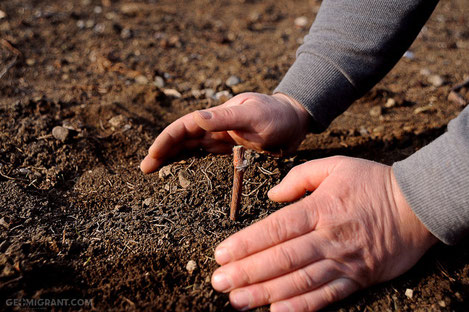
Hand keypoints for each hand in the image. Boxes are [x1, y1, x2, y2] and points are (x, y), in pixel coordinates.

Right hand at [140, 92, 310, 172]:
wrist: (295, 123)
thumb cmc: (278, 116)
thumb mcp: (255, 115)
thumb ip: (228, 117)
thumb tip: (197, 118)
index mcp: (216, 117)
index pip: (183, 128)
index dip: (165, 141)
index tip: (152, 156)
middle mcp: (214, 127)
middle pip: (181, 139)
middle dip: (162, 152)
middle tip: (144, 169)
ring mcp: (220, 139)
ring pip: (189, 149)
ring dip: (172, 159)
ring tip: (154, 172)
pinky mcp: (229, 150)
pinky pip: (204, 157)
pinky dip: (190, 164)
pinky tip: (180, 173)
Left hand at [211, 156, 437, 310]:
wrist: (417, 205)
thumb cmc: (372, 182)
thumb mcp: (335, 166)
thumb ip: (299, 177)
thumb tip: (272, 195)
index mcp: (320, 208)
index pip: (276, 229)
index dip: (246, 244)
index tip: (221, 254)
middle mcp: (328, 237)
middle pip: (282, 258)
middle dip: (247, 272)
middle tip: (219, 283)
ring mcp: (343, 260)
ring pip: (299, 280)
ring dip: (266, 293)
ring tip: (238, 301)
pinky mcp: (357, 278)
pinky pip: (327, 296)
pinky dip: (301, 306)